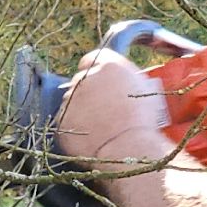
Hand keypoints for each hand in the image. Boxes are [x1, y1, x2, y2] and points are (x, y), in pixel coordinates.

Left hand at [55, 49, 169, 162]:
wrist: (129, 148)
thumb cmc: (143, 121)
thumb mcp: (145, 89)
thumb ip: (126, 77)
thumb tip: (120, 79)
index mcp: (109, 65)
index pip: (92, 58)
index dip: (96, 70)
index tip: (101, 81)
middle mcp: (85, 77)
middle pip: (81, 80)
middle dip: (89, 92)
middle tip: (104, 109)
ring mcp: (70, 98)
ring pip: (72, 101)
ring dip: (81, 110)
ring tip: (99, 127)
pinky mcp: (61, 119)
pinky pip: (66, 121)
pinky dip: (74, 128)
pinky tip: (90, 137)